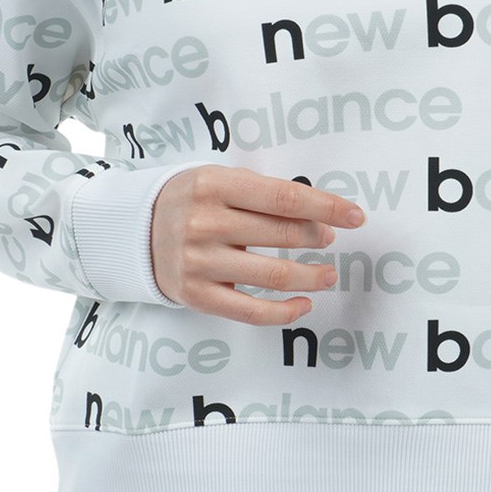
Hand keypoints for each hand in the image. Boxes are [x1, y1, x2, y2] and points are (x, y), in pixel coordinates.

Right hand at [150, 164, 366, 322]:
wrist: (135, 231)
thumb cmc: (192, 201)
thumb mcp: (220, 180)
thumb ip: (263, 193)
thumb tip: (321, 216)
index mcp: (213, 185)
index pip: (284, 197)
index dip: (326, 207)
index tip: (355, 216)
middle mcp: (203, 223)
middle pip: (281, 234)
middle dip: (315, 238)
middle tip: (327, 239)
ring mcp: (198, 262)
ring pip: (273, 276)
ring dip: (311, 277)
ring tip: (327, 274)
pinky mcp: (196, 296)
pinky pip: (251, 311)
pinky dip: (285, 311)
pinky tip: (304, 303)